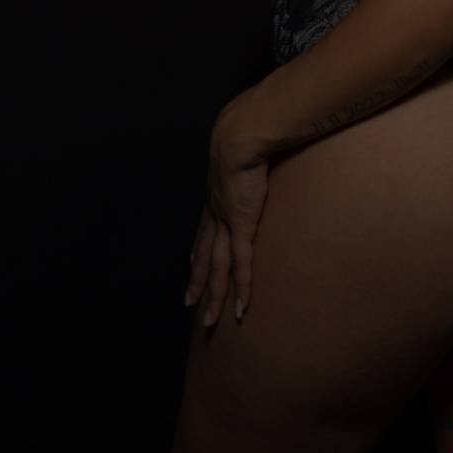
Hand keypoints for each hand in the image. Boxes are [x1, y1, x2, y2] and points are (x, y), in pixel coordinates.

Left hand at [185, 87, 275, 326]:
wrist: (242, 133)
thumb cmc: (247, 132)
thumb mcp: (246, 146)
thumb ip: (252, 151)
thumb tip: (263, 140)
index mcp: (216, 195)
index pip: (204, 230)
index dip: (198, 249)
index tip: (192, 263)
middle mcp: (215, 212)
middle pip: (204, 255)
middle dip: (198, 279)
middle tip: (189, 302)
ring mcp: (225, 222)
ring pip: (217, 268)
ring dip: (213, 295)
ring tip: (208, 321)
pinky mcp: (240, 225)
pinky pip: (241, 265)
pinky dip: (240, 288)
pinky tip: (240, 308)